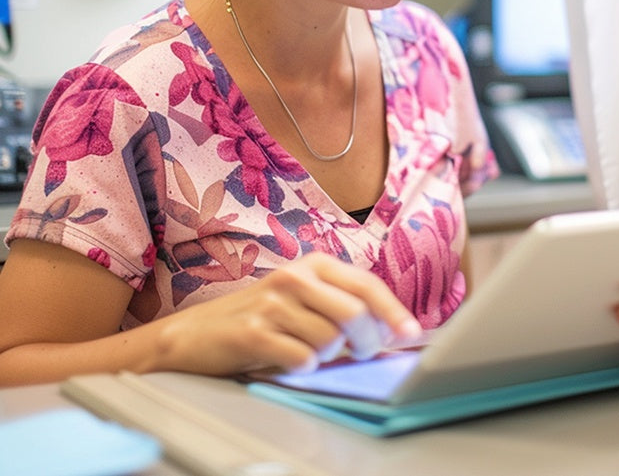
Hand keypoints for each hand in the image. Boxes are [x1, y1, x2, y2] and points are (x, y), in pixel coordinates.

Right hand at [152, 252, 420, 375]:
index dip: (392, 311)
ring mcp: (273, 303)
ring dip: (327, 357)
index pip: (366, 284)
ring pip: (330, 340)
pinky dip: (303, 367)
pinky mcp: (253, 332)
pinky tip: (288, 360)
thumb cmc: (259, 318)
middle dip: (367, 341)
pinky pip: (301, 359)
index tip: (410, 333)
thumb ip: (341, 307)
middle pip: (355, 313)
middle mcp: (295, 277)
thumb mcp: (302, 300)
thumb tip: (389, 331)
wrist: (194, 334)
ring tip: (308, 351)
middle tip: (363, 354)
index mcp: (313, 264)